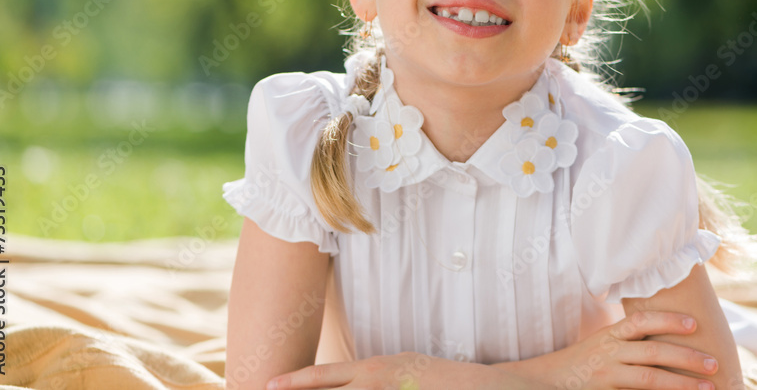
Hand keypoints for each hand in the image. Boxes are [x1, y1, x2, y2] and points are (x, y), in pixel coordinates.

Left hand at [267, 352, 548, 389]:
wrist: (492, 385)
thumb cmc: (445, 382)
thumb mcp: (406, 372)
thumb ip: (375, 379)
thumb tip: (351, 381)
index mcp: (378, 367)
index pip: (326, 376)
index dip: (295, 381)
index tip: (268, 385)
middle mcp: (379, 377)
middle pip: (328, 388)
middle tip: (264, 389)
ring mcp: (394, 389)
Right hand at [498, 311, 718, 389]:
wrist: (542, 381)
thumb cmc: (579, 365)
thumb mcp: (601, 346)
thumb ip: (628, 343)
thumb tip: (665, 343)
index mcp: (610, 336)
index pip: (641, 322)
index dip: (668, 320)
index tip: (694, 323)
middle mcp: (608, 353)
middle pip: (652, 351)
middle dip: (686, 357)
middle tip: (714, 363)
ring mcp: (606, 376)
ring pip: (649, 379)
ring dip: (681, 384)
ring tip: (707, 388)